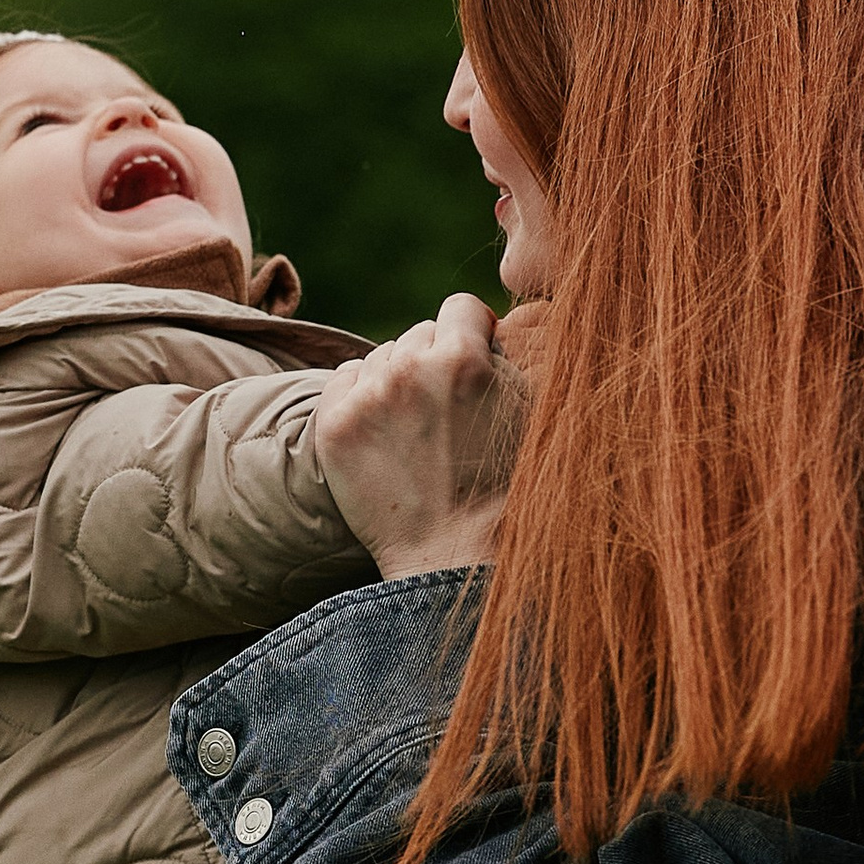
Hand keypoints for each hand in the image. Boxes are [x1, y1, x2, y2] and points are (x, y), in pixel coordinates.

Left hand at [316, 292, 531, 577]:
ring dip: (399, 379)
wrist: (455, 556)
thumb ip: (510, 356)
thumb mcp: (530, 412)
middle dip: (435, 361)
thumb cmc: (506, 488)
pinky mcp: (334, 426)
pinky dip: (361, 395)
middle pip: (421, 332)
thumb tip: (488, 326)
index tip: (476, 363)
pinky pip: (344, 378)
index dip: (474, 333)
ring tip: (419, 429)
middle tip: (449, 412)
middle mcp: (409, 369)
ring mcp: (366, 398)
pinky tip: (385, 431)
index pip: (462, 307)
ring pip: (381, 355)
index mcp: (464, 358)